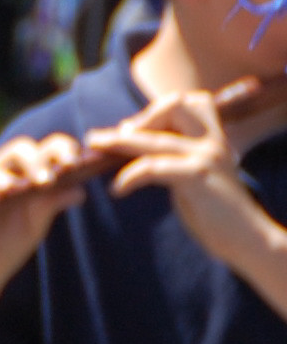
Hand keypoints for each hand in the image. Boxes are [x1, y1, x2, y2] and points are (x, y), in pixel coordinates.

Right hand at [0, 136, 82, 286]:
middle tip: (47, 180)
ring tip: (11, 190)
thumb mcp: (34, 226)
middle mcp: (2, 170)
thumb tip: (79, 189)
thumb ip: (51, 205)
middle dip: (36, 162)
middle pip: (19, 151)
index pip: (46, 151)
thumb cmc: (6, 245)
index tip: (74, 162)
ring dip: (1, 178)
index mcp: (27, 173)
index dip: (61, 150)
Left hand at [96, 92, 286, 276]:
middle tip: (109, 137)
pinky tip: (119, 189)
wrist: (249, 242)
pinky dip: (129, 176)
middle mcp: (213, 141)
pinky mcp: (197, 177)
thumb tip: (134, 139)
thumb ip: (174, 156)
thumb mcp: (195, 175)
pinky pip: (152, 167)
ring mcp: (206, 157)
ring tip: (94, 145)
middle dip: (139, 119)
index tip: (131, 129)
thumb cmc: (217, 212)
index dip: (155, 110)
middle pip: (174, 105)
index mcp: (214, 138)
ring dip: (117, 141)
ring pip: (154, 138)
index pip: (187, 101)